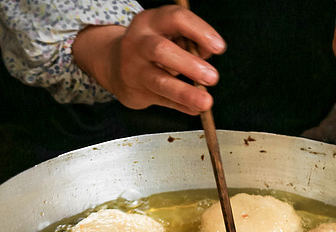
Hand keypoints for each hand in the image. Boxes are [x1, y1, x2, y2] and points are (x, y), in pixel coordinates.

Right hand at [72, 5, 225, 114]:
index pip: (176, 18)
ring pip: (159, 81)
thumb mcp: (170, 35)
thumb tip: (208, 54)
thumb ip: (191, 42)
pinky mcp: (136, 90)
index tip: (219, 47)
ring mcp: (134, 68)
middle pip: (161, 50)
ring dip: (185, 93)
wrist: (116, 65)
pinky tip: (194, 108)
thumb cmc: (153, 46)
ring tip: (205, 101)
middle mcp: (139, 42)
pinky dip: (181, 106)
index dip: (200, 31)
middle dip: (190, 64)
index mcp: (151, 21)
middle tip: (212, 77)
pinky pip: (162, 100)